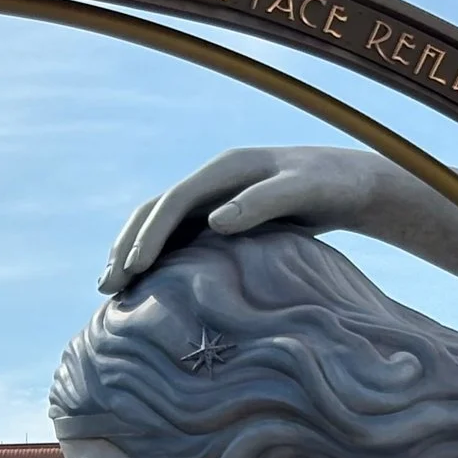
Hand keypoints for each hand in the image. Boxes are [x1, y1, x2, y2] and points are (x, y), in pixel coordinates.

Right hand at [98, 146, 384, 292]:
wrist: (350, 184)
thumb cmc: (331, 186)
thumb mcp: (304, 190)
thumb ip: (263, 202)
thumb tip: (216, 220)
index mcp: (226, 169)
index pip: (174, 201)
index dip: (150, 234)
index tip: (136, 269)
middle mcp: (212, 180)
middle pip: (154, 211)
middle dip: (127, 246)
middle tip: (106, 287)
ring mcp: (213, 198)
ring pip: (158, 223)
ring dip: (131, 252)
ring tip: (110, 289)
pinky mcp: (219, 217)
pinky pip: (176, 236)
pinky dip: (154, 257)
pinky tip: (142, 285)